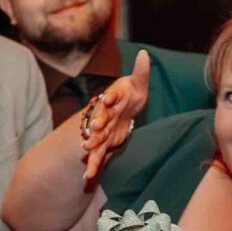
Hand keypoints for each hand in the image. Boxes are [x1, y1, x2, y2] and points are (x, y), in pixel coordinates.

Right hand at [78, 50, 151, 185]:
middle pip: (100, 118)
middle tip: (94, 128)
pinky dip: (93, 164)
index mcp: (112, 99)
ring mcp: (102, 130)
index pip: (111, 97)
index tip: (107, 99)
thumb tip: (145, 54)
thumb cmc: (130, 94)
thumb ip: (140, 72)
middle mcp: (104, 114)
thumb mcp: (137, 84)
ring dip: (92, 144)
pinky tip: (87, 176)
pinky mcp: (104, 143)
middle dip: (97, 123)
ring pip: (96, 138)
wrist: (123, 108)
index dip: (109, 98)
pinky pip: (97, 155)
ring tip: (86, 151)